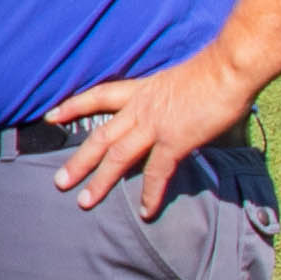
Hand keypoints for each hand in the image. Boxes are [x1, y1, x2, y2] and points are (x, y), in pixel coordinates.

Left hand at [43, 50, 259, 217]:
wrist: (228, 68)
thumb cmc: (212, 70)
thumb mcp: (177, 81)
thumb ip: (167, 98)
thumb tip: (173, 109)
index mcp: (141, 90)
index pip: (98, 96)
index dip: (73, 106)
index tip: (51, 116)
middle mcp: (141, 108)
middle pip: (100, 137)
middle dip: (78, 161)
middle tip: (60, 182)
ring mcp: (155, 125)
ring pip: (117, 156)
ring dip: (100, 181)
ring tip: (84, 202)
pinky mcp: (174, 140)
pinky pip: (157, 173)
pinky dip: (151, 194)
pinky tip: (146, 211)